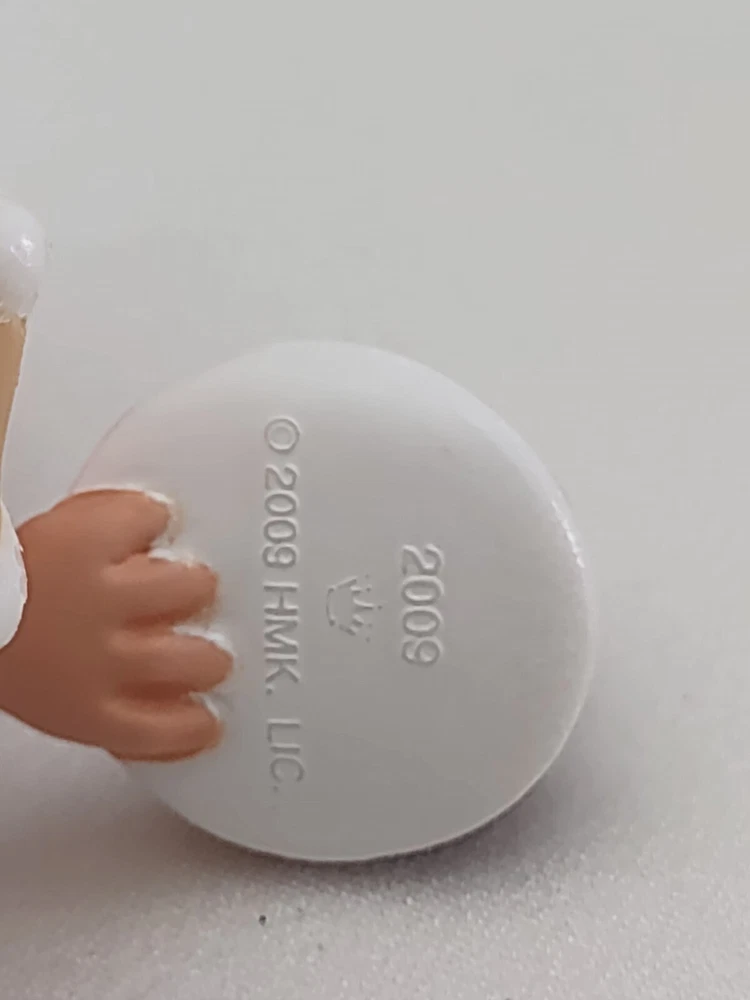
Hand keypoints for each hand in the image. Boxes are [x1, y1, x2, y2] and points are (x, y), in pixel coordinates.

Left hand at [0, 490, 230, 760]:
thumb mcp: (55, 702)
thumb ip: (112, 706)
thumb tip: (155, 707)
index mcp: (93, 711)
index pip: (171, 732)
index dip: (197, 726)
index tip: (207, 720)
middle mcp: (111, 656)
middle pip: (199, 661)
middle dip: (207, 652)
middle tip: (204, 643)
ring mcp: (109, 596)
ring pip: (189, 588)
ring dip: (190, 583)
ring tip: (182, 580)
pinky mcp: (97, 538)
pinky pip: (150, 520)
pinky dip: (150, 517)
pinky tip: (145, 526)